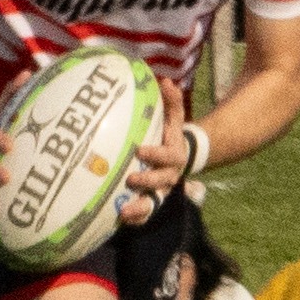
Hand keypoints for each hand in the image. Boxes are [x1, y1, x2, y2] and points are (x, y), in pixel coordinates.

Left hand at [120, 78, 186, 226]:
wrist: (180, 157)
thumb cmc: (170, 135)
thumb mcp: (174, 119)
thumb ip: (172, 102)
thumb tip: (165, 81)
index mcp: (174, 156)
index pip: (168, 157)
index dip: (155, 155)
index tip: (139, 150)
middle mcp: (168, 176)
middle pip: (161, 182)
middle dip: (146, 182)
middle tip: (129, 178)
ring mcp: (160, 191)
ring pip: (153, 203)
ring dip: (140, 207)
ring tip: (124, 210)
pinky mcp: (151, 201)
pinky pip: (145, 213)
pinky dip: (135, 218)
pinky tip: (119, 218)